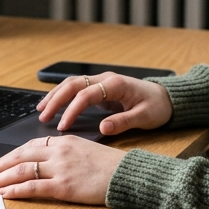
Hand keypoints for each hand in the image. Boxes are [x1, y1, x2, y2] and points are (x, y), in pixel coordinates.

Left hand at [0, 135, 124, 203]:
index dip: (10, 156)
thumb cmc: (109, 166)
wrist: (126, 175)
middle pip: (20, 156)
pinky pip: (33, 187)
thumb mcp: (85, 150)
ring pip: (22, 170)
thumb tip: (45, 161)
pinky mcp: (64, 186)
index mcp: (63, 141)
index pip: (29, 146)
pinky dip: (16, 190)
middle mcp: (59, 152)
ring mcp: (60, 168)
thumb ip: (64, 153)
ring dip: (2, 178)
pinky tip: (5, 193)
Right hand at [37, 72, 172, 134]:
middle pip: (73, 84)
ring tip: (41, 110)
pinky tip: (52, 105)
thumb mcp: (145, 117)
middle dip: (55, 100)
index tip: (62, 127)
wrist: (167, 98)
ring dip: (55, 95)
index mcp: (116, 85)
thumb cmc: (157, 107)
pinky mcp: (101, 89)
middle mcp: (106, 79)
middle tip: (43, 116)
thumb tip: (102, 128)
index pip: (86, 95)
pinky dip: (63, 96)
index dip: (71, 110)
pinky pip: (77, 89)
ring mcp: (102, 82)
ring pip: (72, 84)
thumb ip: (123, 122)